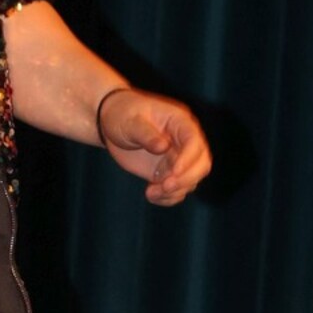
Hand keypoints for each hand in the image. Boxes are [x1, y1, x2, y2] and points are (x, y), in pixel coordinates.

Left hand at [97, 87, 210, 205]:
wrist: (111, 122)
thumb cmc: (122, 114)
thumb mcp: (130, 121)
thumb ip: (146, 134)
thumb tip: (163, 147)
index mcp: (179, 122)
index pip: (194, 142)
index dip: (188, 159)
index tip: (174, 172)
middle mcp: (183, 142)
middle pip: (201, 164)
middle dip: (186, 179)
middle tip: (165, 186)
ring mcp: (177, 158)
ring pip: (191, 180)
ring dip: (174, 191)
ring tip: (151, 192)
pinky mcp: (168, 173)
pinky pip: (177, 190)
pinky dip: (168, 198)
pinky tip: (151, 196)